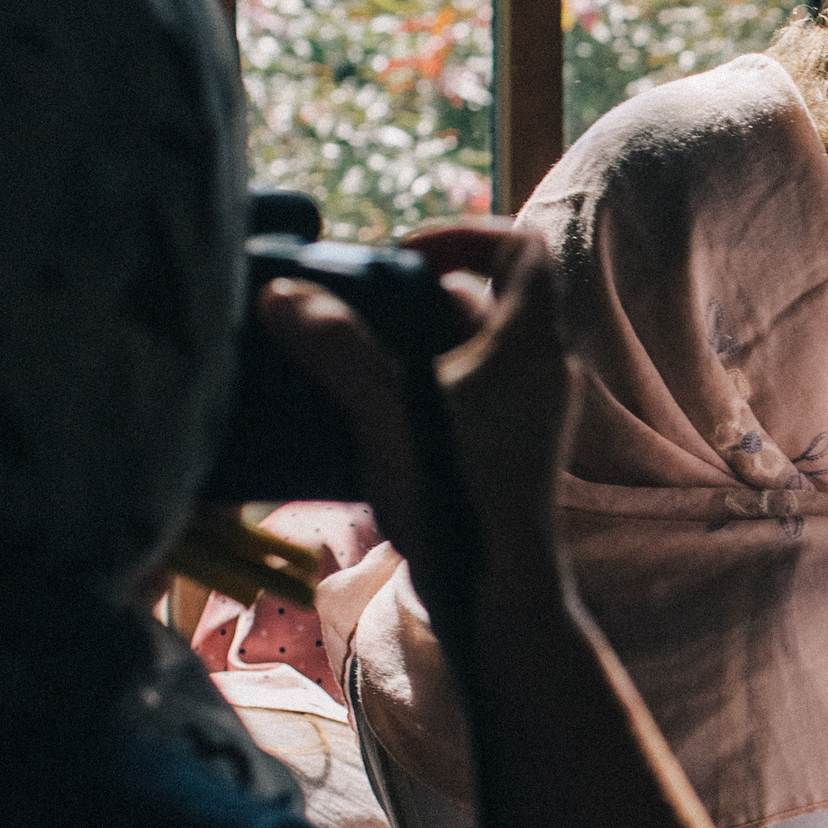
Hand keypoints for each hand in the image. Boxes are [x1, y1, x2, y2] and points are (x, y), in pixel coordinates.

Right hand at [258, 222, 575, 593]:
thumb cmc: (456, 498)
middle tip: (352, 310)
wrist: (496, 595)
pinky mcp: (509, 451)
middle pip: (481, 300)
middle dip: (412, 296)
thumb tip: (284, 294)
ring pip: (468, 351)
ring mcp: (530, 414)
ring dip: (409, 345)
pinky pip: (467, 394)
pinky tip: (366, 409)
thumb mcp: (387, 412)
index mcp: (531, 342)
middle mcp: (542, 370)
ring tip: (347, 359)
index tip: (402, 251)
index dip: (465, 232)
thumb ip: (336, 348)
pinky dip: (421, 386)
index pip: (521, 249)